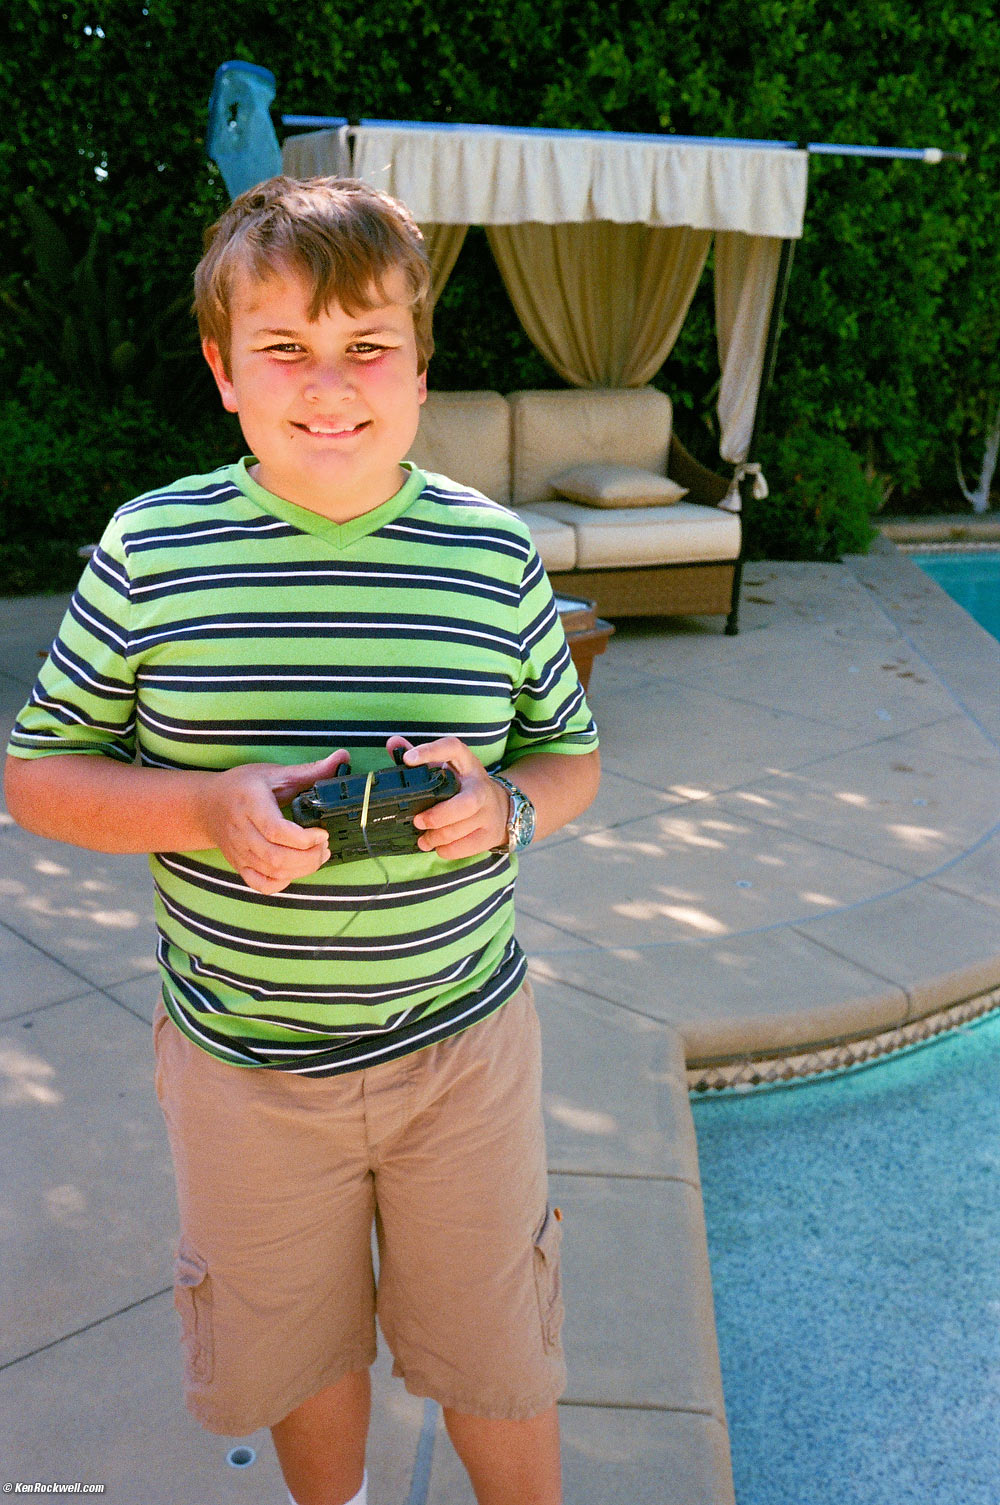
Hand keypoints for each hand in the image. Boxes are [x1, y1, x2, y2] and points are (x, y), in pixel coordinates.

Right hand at [200, 750, 348, 893]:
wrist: (206, 805)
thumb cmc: (242, 786)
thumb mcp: (274, 773)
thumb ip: (310, 770)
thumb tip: (343, 757)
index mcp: (250, 803)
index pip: (276, 830)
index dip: (304, 839)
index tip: (323, 833)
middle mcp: (241, 830)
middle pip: (277, 857)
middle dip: (309, 857)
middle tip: (324, 846)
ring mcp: (239, 851)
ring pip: (272, 873)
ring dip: (302, 869)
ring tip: (318, 855)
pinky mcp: (238, 865)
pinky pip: (260, 885)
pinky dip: (282, 883)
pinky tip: (295, 869)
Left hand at [386, 735, 509, 860]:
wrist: (500, 808)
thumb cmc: (463, 787)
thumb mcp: (448, 768)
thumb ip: (421, 757)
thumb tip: (392, 743)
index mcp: (467, 764)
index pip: (452, 749)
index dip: (431, 752)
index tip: (408, 759)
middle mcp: (480, 786)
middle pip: (466, 802)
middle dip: (439, 815)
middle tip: (417, 821)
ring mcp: (488, 812)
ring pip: (463, 827)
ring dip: (437, 837)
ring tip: (423, 840)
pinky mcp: (490, 834)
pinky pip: (466, 846)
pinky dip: (448, 849)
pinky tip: (438, 846)